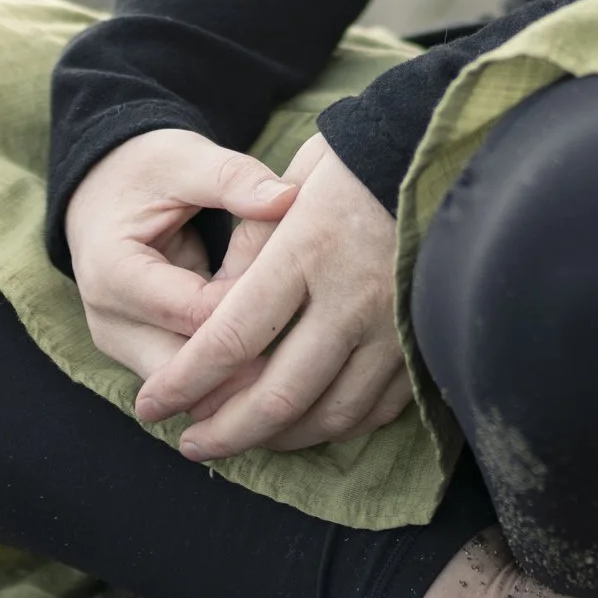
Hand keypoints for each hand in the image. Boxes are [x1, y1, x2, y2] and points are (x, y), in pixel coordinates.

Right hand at [64, 128, 295, 393]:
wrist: (102, 189)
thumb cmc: (147, 170)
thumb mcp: (186, 160)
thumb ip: (233, 179)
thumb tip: (288, 198)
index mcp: (114, 272)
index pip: (194, 313)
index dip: (252, 305)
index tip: (306, 288)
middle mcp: (111, 322)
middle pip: (189, 372)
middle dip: (251, 364)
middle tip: (318, 346)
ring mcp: (124, 347)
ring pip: (191, 392)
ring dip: (243, 379)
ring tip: (304, 359)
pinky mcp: (143, 357)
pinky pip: (193, 385)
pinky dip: (232, 375)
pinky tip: (279, 362)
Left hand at [132, 134, 411, 462]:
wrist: (446, 152)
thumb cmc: (357, 159)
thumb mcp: (293, 180)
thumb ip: (251, 246)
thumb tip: (215, 314)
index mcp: (307, 249)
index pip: (231, 337)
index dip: (184, 382)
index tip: (150, 405)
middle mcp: (351, 297)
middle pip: (278, 394)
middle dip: (225, 432)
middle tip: (191, 445)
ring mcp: (393, 326)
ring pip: (329, 415)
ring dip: (278, 438)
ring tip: (242, 439)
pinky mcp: (423, 341)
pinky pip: (376, 409)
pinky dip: (335, 426)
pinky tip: (305, 423)